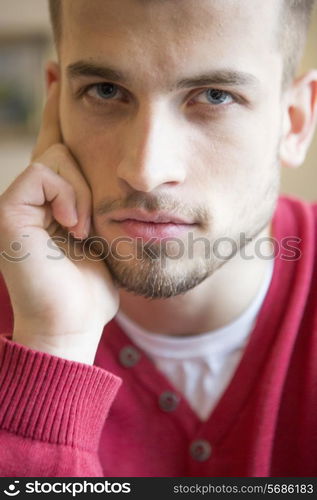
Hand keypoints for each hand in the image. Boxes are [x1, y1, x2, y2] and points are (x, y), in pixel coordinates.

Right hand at [0, 83, 118, 363]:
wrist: (73, 320)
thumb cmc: (94, 282)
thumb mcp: (105, 231)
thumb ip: (97, 196)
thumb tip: (117, 169)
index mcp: (55, 197)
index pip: (58, 141)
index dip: (58, 106)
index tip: (57, 70)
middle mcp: (33, 194)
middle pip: (58, 140)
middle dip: (75, 145)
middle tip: (86, 184)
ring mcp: (16, 201)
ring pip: (55, 156)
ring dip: (82, 191)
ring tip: (85, 229)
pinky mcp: (7, 211)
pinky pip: (43, 175)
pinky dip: (68, 198)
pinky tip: (77, 226)